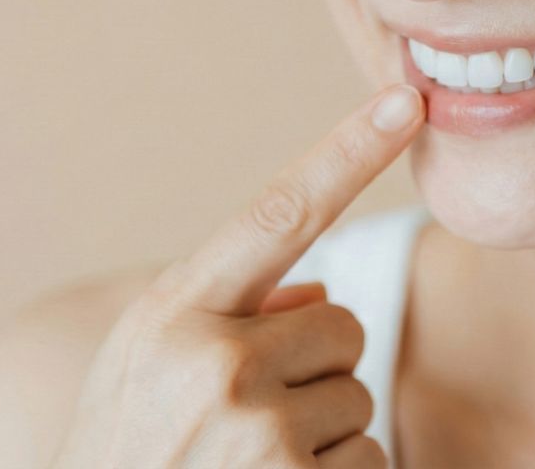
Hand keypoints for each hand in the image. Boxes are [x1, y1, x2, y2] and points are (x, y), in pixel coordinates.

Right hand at [50, 83, 425, 468]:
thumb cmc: (130, 448)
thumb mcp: (151, 360)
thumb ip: (231, 308)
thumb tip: (325, 291)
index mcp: (178, 312)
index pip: (281, 211)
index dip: (349, 151)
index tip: (404, 102)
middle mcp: (218, 365)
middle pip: (342, 322)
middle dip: (312, 365)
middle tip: (243, 419)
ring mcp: (259, 439)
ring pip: (357, 394)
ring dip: (320, 428)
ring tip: (246, 466)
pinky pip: (371, 459)